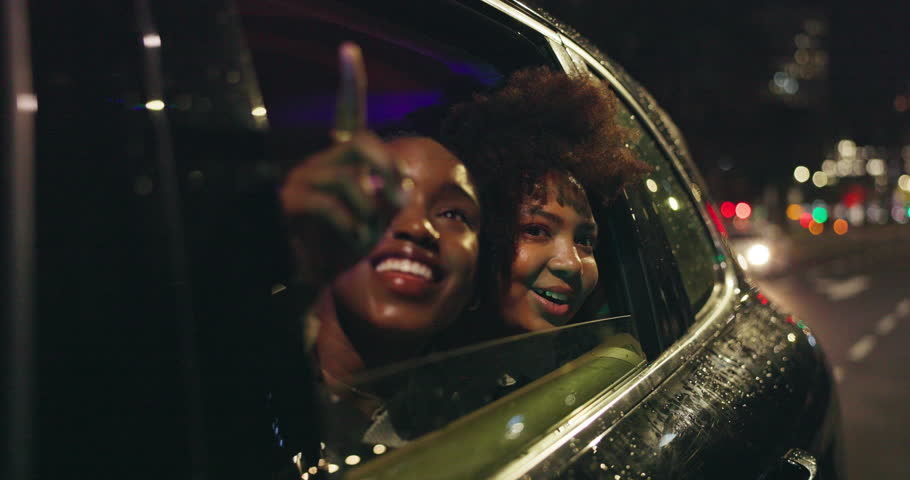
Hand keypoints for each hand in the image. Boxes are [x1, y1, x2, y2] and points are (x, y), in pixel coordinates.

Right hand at [280, 43, 404, 285]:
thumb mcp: (376, 224)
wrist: (309, 280)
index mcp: (338, 162)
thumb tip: (407, 181)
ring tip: (364, 235)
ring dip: (369, 210)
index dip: (350, 83)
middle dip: (389, 169)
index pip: (346, 115)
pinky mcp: (290, 203)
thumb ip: (391, 200)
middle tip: (397, 200)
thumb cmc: (341, 248)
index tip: (348, 50)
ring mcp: (301, 181)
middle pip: (362, 143)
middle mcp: (318, 163)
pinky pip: (331, 205)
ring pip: (351, 179)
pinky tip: (349, 240)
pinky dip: (350, 227)